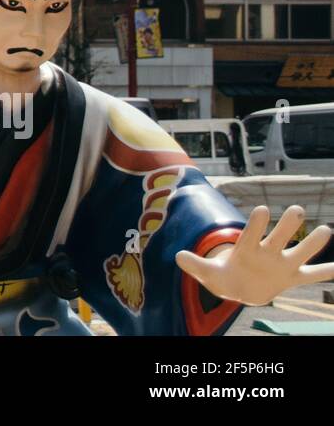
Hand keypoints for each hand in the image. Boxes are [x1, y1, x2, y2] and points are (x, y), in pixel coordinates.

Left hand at [176, 205, 333, 305]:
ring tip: (326, 230)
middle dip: (287, 225)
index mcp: (246, 250)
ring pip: (299, 252)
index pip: (251, 234)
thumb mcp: (207, 273)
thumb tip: (177, 256)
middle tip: (297, 208)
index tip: (263, 209)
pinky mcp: (290, 278)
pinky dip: (324, 272)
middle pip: (279, 237)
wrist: (237, 288)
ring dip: (312, 243)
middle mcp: (267, 253)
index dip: (256, 223)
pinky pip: (310, 275)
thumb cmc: (222, 277)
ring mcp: (281, 265)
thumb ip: (195, 265)